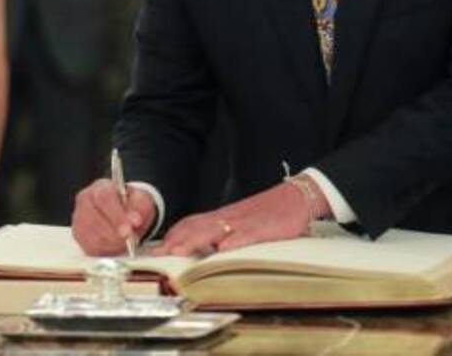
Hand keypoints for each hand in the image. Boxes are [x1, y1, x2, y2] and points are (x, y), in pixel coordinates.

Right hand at [72, 179, 155, 255]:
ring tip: (125, 242)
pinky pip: (91, 247)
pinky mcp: (78, 236)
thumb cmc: (129, 205)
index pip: (105, 198)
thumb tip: (135, 220)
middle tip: (131, 238)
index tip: (134, 224)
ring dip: (113, 243)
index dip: (119, 214)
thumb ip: (140, 206)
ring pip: (93, 236)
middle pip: (96, 219)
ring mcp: (79, 219)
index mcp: (101, 188)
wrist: (122, 213)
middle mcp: (85, 201)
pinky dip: (106, 250)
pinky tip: (115, 246)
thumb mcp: (141, 200)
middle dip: (116, 233)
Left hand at [155, 179, 324, 255]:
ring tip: (179, 252)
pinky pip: (246, 234)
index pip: (190, 223)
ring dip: (195, 241)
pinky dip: (234, 241)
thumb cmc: (267, 213)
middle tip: (158, 255)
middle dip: (175, 241)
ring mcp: (244, 222)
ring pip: (215, 230)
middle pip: (196, 226)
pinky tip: (223, 249)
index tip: (155, 250)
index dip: (171, 236)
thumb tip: (203, 249)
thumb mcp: (240, 223)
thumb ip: (220, 233)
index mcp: (222, 217)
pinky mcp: (263, 228)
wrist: (295, 197)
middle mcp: (228, 218)